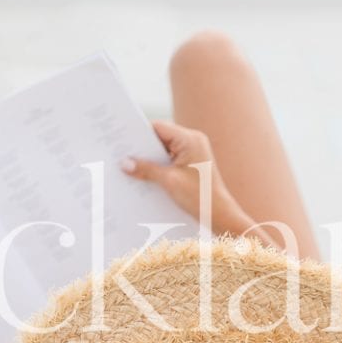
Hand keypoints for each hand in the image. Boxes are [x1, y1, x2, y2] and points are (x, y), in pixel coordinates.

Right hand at [120, 120, 245, 233]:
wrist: (220, 215)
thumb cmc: (199, 197)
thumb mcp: (169, 182)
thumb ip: (146, 169)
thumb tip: (124, 163)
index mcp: (190, 139)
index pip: (158, 127)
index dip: (139, 134)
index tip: (121, 139)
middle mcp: (192, 141)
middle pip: (160, 138)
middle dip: (142, 148)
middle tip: (121, 154)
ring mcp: (193, 152)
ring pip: (163, 150)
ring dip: (149, 159)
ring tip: (129, 167)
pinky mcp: (191, 164)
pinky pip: (169, 160)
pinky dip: (157, 167)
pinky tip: (144, 176)